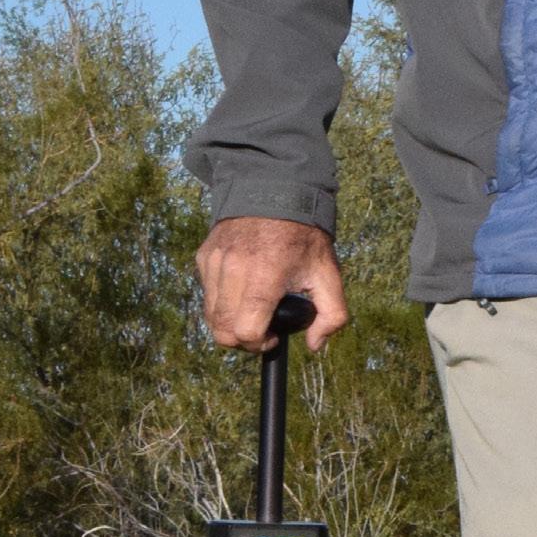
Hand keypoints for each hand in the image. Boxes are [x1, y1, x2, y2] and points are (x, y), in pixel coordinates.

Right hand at [195, 218, 349, 353]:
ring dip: (229, 323)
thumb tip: (315, 345)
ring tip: (251, 311)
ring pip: (210, 315)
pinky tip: (242, 289)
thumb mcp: (328, 273)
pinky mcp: (204, 256)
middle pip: (222, 330)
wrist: (276, 191)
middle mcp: (233, 269)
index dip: (259, 344)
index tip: (273, 337)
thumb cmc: (304, 235)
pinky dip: (221, 301)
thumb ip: (332, 315)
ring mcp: (215, 261)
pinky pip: (207, 293)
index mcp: (265, 276)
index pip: (246, 330)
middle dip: (242, 341)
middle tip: (261, 331)